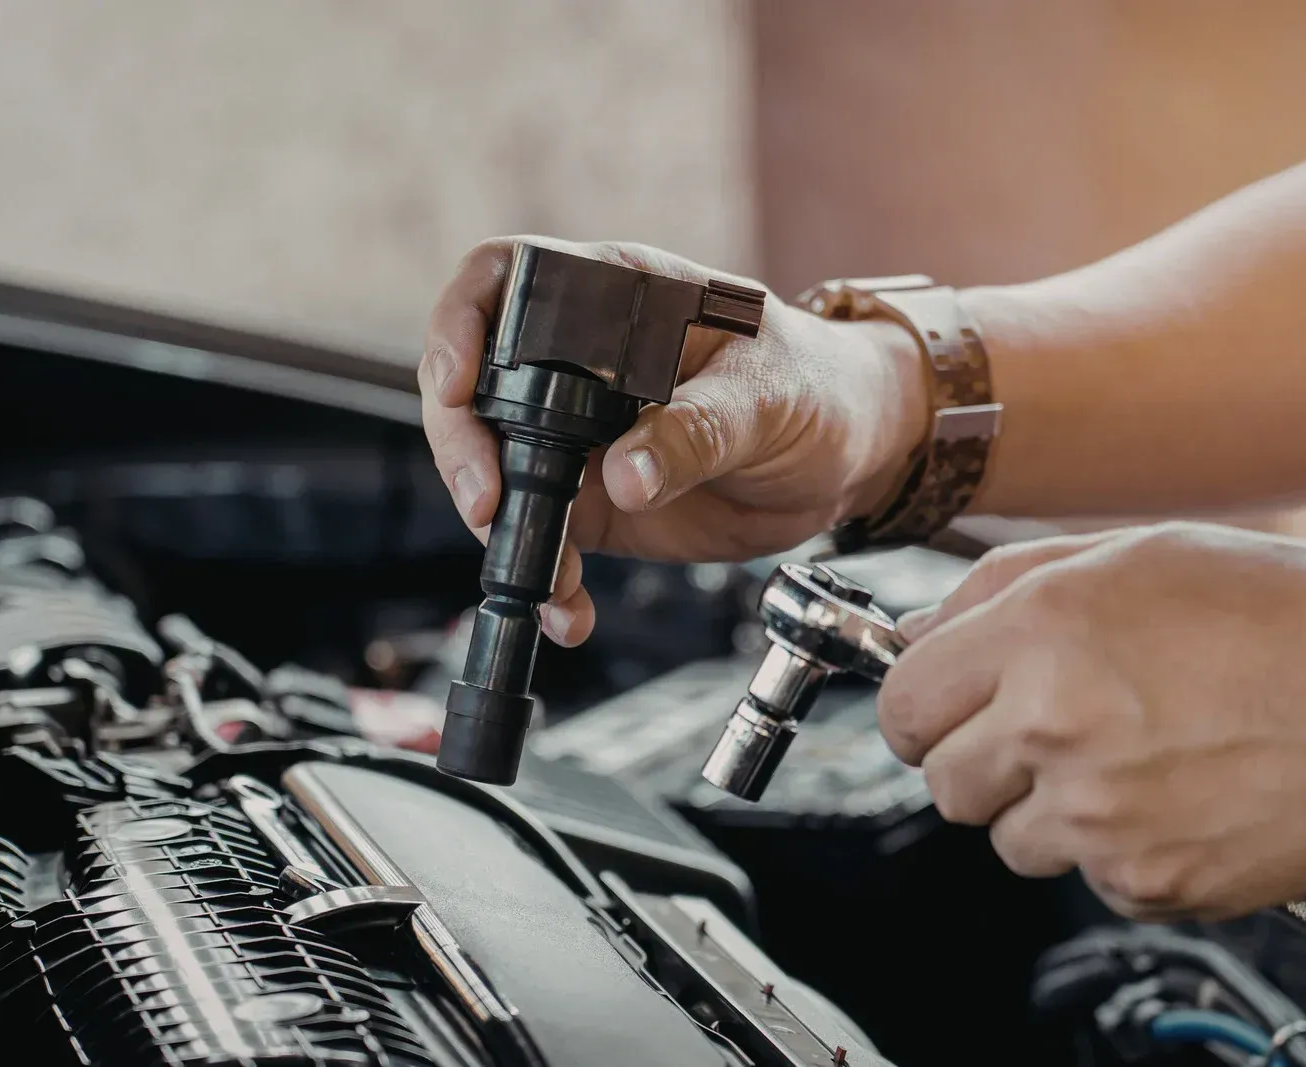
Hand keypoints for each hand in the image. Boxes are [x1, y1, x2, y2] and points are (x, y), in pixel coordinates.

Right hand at [420, 237, 925, 646]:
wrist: (848, 455)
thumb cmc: (817, 386)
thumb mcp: (768, 397)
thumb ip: (698, 429)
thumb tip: (625, 474)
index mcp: (613, 299)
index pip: (501, 283)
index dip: (457, 327)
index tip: (456, 384)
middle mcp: (577, 363)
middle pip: (474, 388)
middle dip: (464, 449)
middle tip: (488, 502)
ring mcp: (580, 436)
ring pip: (497, 472)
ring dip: (502, 529)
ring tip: (547, 576)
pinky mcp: (596, 501)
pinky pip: (546, 540)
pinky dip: (549, 581)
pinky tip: (570, 608)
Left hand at [876, 521, 1305, 920]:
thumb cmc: (1274, 614)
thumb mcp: (1126, 556)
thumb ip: (999, 589)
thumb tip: (916, 631)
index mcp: (1038, 631)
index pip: (902, 701)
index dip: (915, 710)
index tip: (935, 714)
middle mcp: (1053, 725)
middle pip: (941, 782)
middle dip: (976, 761)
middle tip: (1040, 736)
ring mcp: (1097, 814)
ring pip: (1007, 840)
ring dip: (1045, 811)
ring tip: (1127, 761)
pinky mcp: (1144, 882)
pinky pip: (1086, 877)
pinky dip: (1117, 850)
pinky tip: (1173, 797)